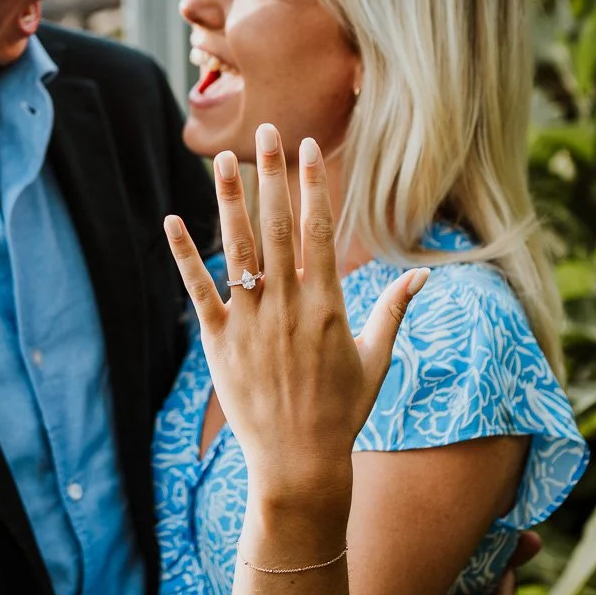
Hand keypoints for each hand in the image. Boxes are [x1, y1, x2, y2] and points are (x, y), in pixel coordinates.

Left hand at [161, 124, 429, 503]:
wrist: (299, 462)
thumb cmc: (343, 412)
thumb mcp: (376, 359)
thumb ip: (394, 310)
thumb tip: (423, 274)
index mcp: (328, 305)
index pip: (319, 230)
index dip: (313, 185)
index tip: (308, 148)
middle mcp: (288, 306)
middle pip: (278, 226)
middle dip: (272, 175)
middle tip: (265, 132)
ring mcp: (251, 322)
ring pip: (238, 250)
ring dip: (229, 201)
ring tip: (221, 160)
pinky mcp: (219, 342)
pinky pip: (199, 290)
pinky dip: (184, 255)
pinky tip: (172, 220)